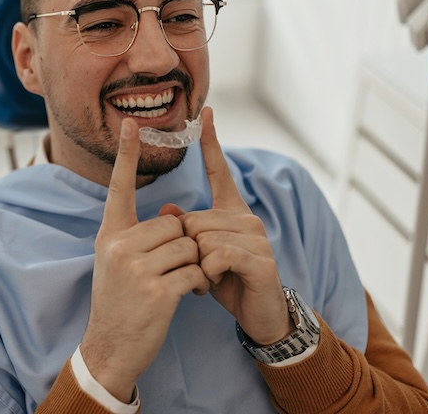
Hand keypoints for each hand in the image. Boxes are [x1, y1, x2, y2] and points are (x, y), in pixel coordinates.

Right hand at [81, 117, 210, 401]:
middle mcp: (119, 246)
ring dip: (196, 265)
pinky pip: (195, 270)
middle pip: (173, 223)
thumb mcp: (117, 263)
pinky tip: (193, 295)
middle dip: (185, 246)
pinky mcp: (157, 290)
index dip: (126, 154)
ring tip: (186, 284)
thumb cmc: (117, 303)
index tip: (131, 123)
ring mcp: (136, 268)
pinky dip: (201, 283)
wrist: (109, 348)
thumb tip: (172, 214)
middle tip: (180, 269)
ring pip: (188, 246)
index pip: (119, 187)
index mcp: (109, 235)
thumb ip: (139, 236)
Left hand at [168, 107, 291, 344]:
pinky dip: (209, 273)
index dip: (211, 142)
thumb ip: (186, 231)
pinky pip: (216, 256)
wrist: (260, 316)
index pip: (219, 170)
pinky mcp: (260, 259)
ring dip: (199, 265)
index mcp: (232, 211)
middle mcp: (246, 217)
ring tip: (213, 278)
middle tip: (203, 269)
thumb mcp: (201, 255)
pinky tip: (219, 282)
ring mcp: (257, 236)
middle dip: (189, 250)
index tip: (206, 112)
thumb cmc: (229, 282)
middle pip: (193, 219)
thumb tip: (167, 209)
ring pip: (202, 239)